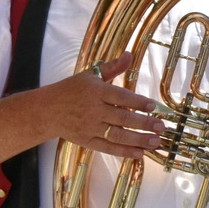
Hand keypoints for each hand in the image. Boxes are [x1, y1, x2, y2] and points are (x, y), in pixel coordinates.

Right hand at [47, 54, 164, 158]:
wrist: (47, 110)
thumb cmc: (71, 90)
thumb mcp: (90, 75)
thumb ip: (112, 67)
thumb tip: (129, 54)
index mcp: (96, 92)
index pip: (120, 97)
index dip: (137, 102)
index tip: (153, 106)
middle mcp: (94, 110)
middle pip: (122, 118)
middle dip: (144, 123)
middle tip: (162, 127)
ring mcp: (90, 128)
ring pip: (117, 136)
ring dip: (138, 140)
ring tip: (156, 142)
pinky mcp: (87, 141)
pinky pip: (108, 148)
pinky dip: (124, 152)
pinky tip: (140, 153)